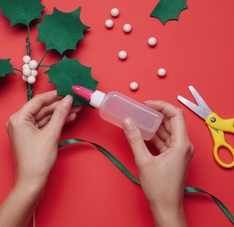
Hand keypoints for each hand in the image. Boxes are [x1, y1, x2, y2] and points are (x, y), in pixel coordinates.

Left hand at [0, 91, 79, 226]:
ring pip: (44, 117)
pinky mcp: (29, 137)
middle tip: (75, 101)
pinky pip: (43, 125)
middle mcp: (18, 121)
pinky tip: (69, 118)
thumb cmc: (37, 160)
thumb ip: (60, 114)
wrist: (31, 182)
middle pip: (41, 108)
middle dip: (59, 106)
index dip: (54, 95)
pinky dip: (55, 122)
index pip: (38, 100)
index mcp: (18, 118)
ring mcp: (23, 129)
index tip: (68, 91)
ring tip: (76, 109)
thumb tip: (68, 99)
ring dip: (59, 114)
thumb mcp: (51, 134)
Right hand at [122, 100, 193, 226]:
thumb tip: (128, 122)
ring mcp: (179, 151)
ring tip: (138, 118)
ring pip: (167, 130)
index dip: (161, 106)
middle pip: (172, 121)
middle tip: (140, 109)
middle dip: (156, 113)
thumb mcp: (144, 161)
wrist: (166, 206)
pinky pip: (164, 139)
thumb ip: (135, 139)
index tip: (147, 104)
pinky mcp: (174, 156)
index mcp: (181, 144)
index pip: (175, 115)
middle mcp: (183, 145)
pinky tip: (142, 132)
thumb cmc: (160, 188)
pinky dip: (154, 135)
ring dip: (154, 124)